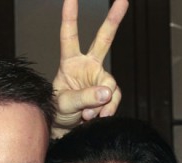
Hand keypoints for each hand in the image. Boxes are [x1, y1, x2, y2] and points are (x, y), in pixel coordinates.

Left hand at [51, 0, 128, 137]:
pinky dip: (108, 110)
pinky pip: (114, 99)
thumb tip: (107, 92)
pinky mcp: (108, 94)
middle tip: (123, 0)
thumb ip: (84, 97)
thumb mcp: (65, 104)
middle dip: (113, 20)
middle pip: (103, 40)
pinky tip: (98, 117)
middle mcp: (87, 66)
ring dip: (103, 103)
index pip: (69, 36)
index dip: (70, 16)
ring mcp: (99, 80)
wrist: (65, 130)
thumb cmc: (58, 113)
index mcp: (70, 62)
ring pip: (111, 85)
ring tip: (88, 116)